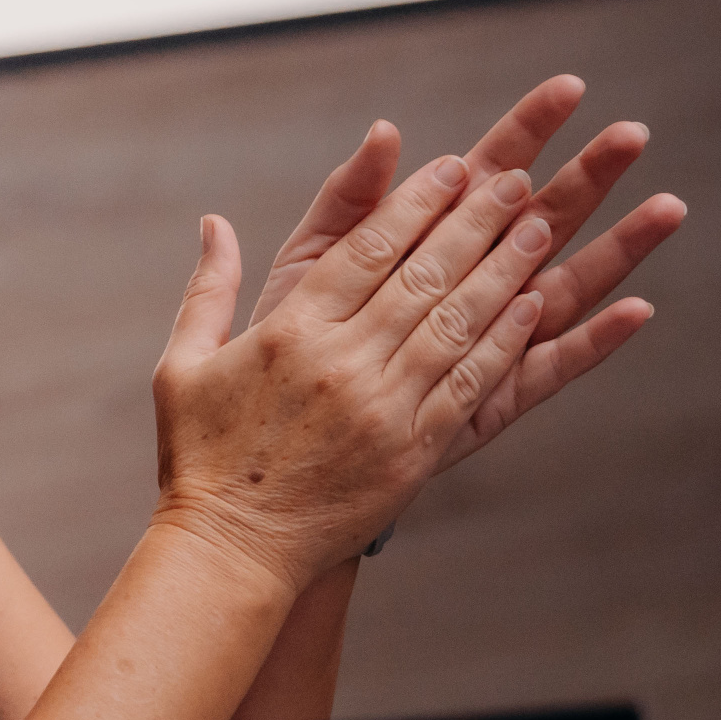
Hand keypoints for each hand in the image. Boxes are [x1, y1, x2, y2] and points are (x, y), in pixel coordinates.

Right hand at [150, 157, 559, 590]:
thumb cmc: (201, 458)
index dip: (417, 201)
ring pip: (456, 322)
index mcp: (288, 331)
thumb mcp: (183, 364)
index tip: (455, 166)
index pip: (367, 248)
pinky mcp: (411, 453)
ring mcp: (381, 408)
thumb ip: (207, 289)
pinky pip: (468, 384)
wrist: (230, 553)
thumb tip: (213, 222)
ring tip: (537, 224)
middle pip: (422, 274)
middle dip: (473, 220)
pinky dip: (504, 340)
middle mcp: (341, 362)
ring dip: (503, 269)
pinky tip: (532, 304)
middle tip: (514, 180)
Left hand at [247, 76, 683, 472]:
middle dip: (588, 175)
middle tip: (632, 134)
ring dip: (619, 248)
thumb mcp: (310, 257)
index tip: (569, 86)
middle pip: (544, 218)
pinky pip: (552, 368)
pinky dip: (596, 342)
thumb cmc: (297, 333)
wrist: (284, 429)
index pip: (492, 168)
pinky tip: (637, 312)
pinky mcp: (494, 398)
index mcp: (434, 237)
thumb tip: (386, 129)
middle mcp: (475, 282)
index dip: (530, 127)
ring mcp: (492, 339)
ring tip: (668, 207)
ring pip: (566, 285)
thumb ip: (350, 197)